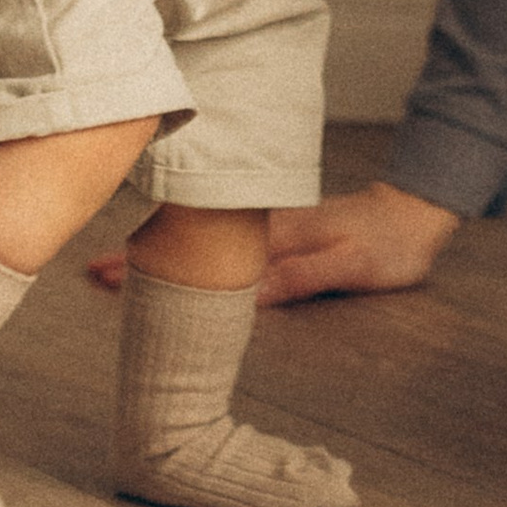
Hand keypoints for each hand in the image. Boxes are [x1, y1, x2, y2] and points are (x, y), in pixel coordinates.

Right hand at [88, 179, 461, 301]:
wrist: (415, 211)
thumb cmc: (389, 246)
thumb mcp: (354, 266)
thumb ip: (304, 276)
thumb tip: (248, 295)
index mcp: (276, 238)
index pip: (206, 258)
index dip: (160, 268)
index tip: (112, 276)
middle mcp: (264, 228)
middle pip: (192, 241)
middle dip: (141, 254)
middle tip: (92, 271)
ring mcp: (267, 225)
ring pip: (201, 236)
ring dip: (159, 247)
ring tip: (113, 263)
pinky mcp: (274, 228)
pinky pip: (219, 234)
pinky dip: (187, 242)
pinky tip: (169, 253)